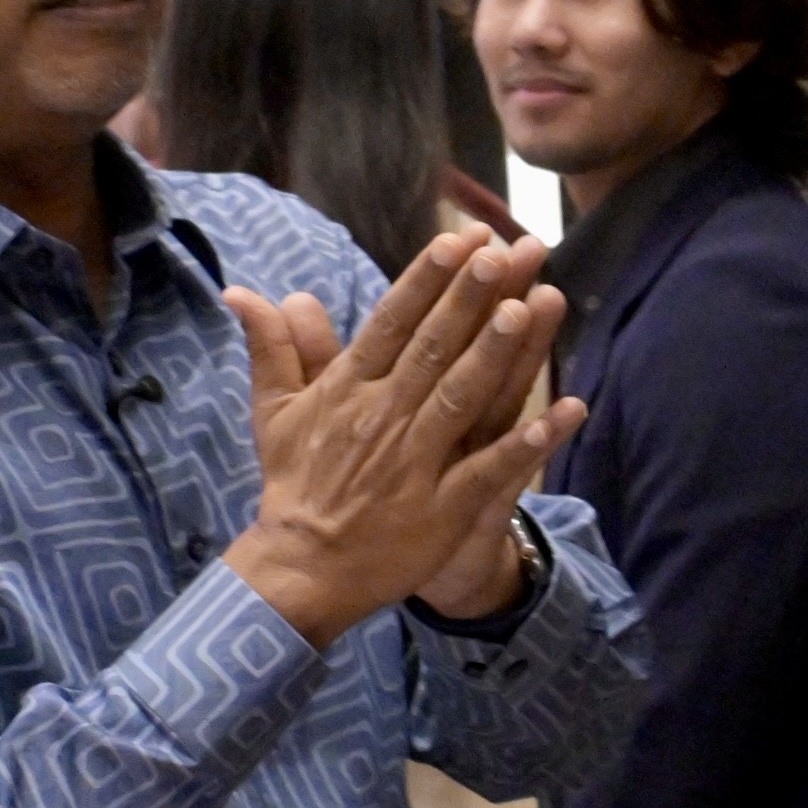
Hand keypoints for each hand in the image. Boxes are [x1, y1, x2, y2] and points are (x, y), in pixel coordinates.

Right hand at [222, 227, 583, 644]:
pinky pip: (489, 470)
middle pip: (431, 349)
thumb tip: (243, 291)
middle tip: (501, 252)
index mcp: (349, 389)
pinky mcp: (442, 509)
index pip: (392, 322)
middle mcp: (383, 417)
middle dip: (467, 299)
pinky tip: (564, 412)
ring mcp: (415, 463)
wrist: (300, 568)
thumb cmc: (294, 483)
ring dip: (493, 354)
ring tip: (524, 308)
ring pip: (460, 399)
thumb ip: (274, 347)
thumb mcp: (275, 411)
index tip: (459, 239)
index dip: (427, 279)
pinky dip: (526, 443)